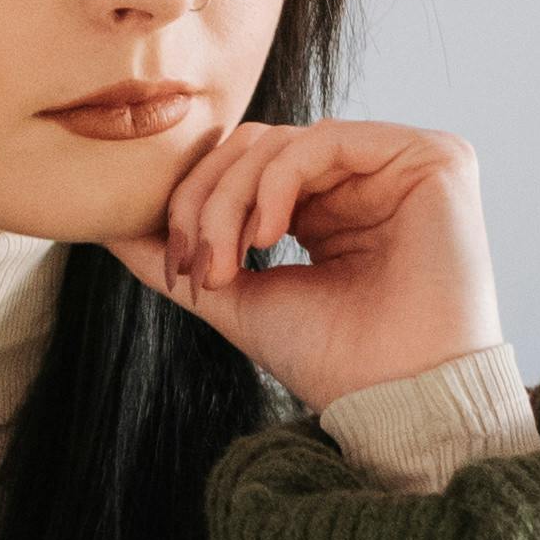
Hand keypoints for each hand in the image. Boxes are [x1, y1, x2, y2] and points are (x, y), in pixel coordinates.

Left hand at [105, 119, 505, 405]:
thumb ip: (182, 253)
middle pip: (256, 145)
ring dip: (231, 201)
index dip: (196, 203)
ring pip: (281, 141)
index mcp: (331, 205)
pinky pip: (325, 139)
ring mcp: (400, 164)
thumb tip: (108, 224)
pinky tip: (267, 238)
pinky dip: (277, 183)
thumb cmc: (333, 362)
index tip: (177, 268)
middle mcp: (368, 177)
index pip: (245, 167)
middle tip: (195, 266)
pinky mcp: (432, 157)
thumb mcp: (237, 297)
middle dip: (206, 202)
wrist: (395, 400)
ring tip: (227, 265)